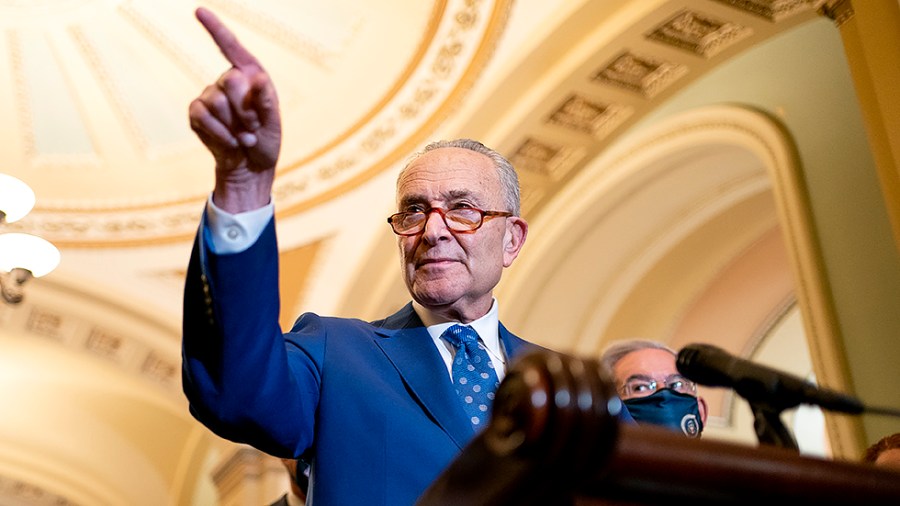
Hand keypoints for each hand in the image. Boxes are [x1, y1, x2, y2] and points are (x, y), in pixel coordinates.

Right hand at [189, 7, 281, 212]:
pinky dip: (220, 133)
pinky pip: (202, 116)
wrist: (249, 167)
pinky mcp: (197, 113)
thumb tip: (256, 79)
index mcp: (250, 75)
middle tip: (254, 128)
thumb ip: (266, 101)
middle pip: (230, 81)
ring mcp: (209, 96)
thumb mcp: (274, 124)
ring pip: (216, 102)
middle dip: (246, 110)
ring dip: (235, 126)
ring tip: (245, 137)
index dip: (215, 29)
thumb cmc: (266, 141)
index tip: (198, 10)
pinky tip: (230, 142)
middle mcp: (228, 81)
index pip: (231, 47)